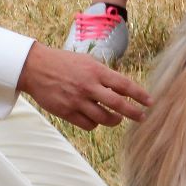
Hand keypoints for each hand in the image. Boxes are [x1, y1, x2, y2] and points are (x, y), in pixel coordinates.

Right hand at [17, 43, 152, 129]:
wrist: (36, 68)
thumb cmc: (63, 62)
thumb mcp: (87, 61)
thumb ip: (103, 74)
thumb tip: (122, 87)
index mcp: (95, 71)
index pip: (124, 85)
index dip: (140, 95)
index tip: (150, 102)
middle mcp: (88, 86)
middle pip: (118, 104)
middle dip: (133, 113)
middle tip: (142, 117)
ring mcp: (77, 100)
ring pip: (104, 118)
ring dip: (114, 120)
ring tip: (116, 118)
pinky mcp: (67, 112)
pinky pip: (88, 124)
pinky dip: (95, 124)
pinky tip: (95, 118)